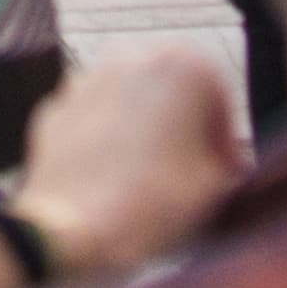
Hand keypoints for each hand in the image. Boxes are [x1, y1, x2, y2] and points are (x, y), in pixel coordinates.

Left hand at [6, 48, 242, 283]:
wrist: (73, 230)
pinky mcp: (57, 106)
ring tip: (151, 180)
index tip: (223, 171)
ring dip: (145, 132)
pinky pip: (95, 120)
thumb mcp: (214, 189)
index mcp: (183, 65)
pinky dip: (107, 141)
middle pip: (172, 93)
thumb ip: (228, 165)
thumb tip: (226, 168)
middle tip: (189, 173)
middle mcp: (133, 57)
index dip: (224, 141)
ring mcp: (88, 79)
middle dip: (182, 129)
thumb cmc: (150, 205)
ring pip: (131, 103)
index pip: (219, 99)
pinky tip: (114, 181)